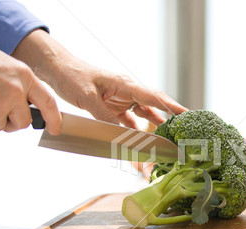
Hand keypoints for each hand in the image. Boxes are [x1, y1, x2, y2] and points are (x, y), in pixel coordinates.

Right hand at [0, 46, 60, 134]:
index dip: (53, 118)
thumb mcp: (5, 65)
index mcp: (24, 75)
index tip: (55, 129)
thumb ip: (19, 83)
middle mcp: (16, 90)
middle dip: (12, 121)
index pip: (48, 102)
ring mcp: (1, 102)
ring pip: (3, 125)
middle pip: (24, 121)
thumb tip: (27, 104)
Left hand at [49, 58, 187, 128]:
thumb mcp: (87, 97)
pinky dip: (135, 131)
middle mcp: (127, 91)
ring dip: (154, 127)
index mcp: (125, 84)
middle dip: (170, 118)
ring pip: (143, 115)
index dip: (172, 107)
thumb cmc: (72, 76)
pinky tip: (141, 141)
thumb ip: (104, 117)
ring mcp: (121, 99)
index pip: (153, 97)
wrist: (58, 70)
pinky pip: (129, 121)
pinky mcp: (113, 107)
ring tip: (167, 139)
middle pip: (154, 106)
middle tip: (183, 130)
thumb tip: (120, 136)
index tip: (188, 114)